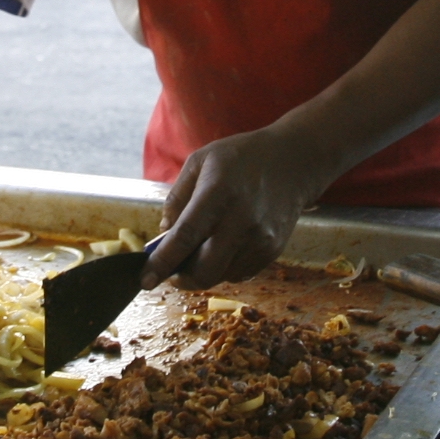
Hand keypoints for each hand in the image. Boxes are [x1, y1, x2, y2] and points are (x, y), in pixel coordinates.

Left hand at [143, 126, 334, 290]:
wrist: (294, 162)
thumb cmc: (242, 158)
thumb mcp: (201, 162)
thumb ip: (177, 198)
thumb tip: (163, 235)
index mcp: (217, 194)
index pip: (184, 238)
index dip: (162, 263)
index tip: (144, 280)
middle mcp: (240, 221)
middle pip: (204, 270)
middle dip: (182, 278)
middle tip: (172, 269)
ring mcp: (259, 239)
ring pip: (221, 276)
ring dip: (204, 270)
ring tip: (203, 247)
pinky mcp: (272, 250)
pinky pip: (239, 274)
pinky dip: (224, 268)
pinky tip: (225, 245)